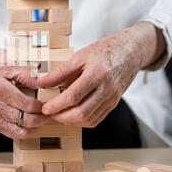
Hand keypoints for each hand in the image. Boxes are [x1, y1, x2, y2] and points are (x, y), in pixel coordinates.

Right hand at [0, 63, 49, 139]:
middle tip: (50, 114)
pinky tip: (31, 126)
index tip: (48, 104)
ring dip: (36, 128)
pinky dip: (24, 133)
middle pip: (27, 120)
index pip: (28, 105)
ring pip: (21, 131)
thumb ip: (22, 74)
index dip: (42, 107)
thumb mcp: (1, 68)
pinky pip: (12, 134)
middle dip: (42, 119)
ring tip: (42, 121)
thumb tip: (40, 80)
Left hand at [37, 23, 161, 127]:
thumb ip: (60, 71)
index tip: (45, 107)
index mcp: (97, 74)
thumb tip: (40, 82)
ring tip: (58, 114)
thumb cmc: (104, 51)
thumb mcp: (80, 56)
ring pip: (88, 119)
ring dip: (70, 121)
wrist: (130, 52)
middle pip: (81, 112)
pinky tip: (71, 114)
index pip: (73, 96)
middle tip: (49, 112)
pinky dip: (81, 121)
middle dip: (61, 116)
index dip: (56, 105)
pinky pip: (96, 120)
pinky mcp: (114, 104)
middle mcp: (107, 89)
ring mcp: (112, 99)